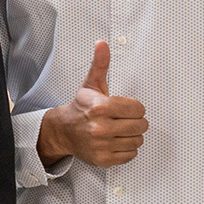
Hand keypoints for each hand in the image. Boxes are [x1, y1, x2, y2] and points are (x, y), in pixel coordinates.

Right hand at [37, 41, 147, 166]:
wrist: (63, 131)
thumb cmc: (81, 108)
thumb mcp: (90, 85)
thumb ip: (100, 64)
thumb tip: (102, 44)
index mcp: (100, 107)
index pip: (138, 109)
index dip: (134, 107)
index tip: (125, 108)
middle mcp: (100, 127)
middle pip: (140, 125)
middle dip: (135, 121)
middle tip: (123, 119)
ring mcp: (102, 145)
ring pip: (138, 141)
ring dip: (132, 135)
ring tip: (119, 130)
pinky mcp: (103, 159)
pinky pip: (130, 155)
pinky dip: (126, 149)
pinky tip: (115, 141)